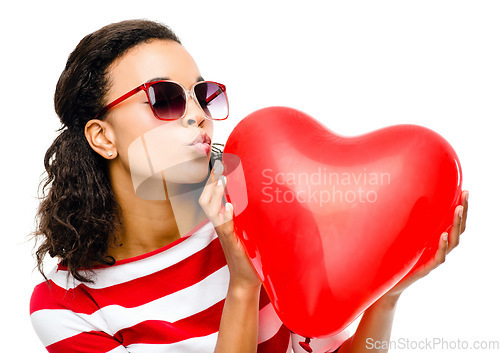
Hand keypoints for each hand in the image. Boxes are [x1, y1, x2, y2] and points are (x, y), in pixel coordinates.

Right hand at [199, 160, 261, 288]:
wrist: (246, 280)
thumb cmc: (250, 255)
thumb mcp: (249, 231)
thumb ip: (249, 216)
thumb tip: (260, 198)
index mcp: (224, 221)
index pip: (212, 197)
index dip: (212, 182)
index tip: (216, 165)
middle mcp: (221, 226)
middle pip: (206, 201)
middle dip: (210, 184)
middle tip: (217, 169)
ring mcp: (224, 234)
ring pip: (212, 211)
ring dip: (216, 196)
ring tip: (221, 182)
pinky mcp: (232, 244)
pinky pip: (224, 228)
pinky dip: (225, 216)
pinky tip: (229, 206)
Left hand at [382, 190, 468, 299]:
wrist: (389, 284)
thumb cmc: (397, 260)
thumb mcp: (403, 237)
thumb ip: (410, 222)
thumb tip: (415, 199)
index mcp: (435, 240)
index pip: (453, 223)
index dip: (461, 209)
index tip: (464, 191)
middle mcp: (438, 249)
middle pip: (457, 230)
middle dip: (463, 213)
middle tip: (465, 196)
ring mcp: (433, 259)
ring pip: (452, 242)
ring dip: (455, 225)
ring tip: (458, 210)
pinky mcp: (426, 269)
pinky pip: (438, 258)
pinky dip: (441, 246)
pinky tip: (443, 235)